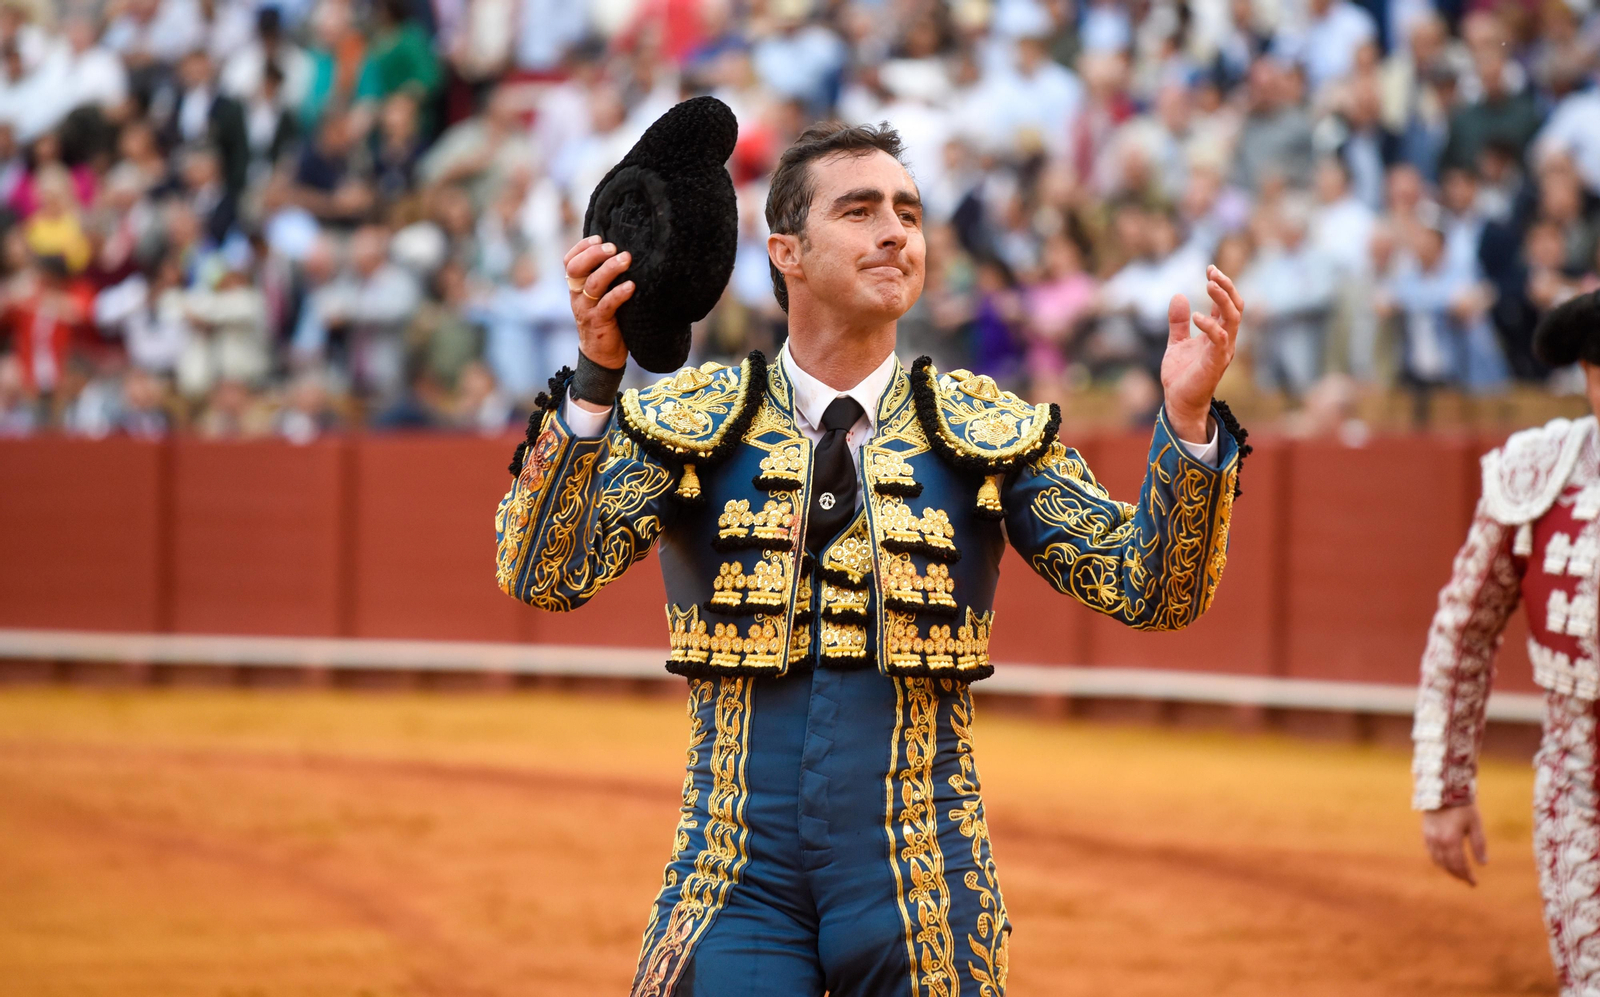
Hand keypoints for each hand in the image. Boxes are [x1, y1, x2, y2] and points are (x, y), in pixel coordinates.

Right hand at [564, 234, 633, 369]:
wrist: (602, 356)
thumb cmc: (606, 320)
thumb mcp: (600, 297)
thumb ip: (603, 278)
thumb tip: (621, 253)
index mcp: (576, 287)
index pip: (569, 262)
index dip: (581, 247)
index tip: (598, 237)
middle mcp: (577, 296)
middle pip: (577, 268)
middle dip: (594, 254)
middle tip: (613, 247)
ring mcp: (586, 310)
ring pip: (592, 284)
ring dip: (609, 269)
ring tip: (626, 259)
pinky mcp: (599, 323)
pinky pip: (607, 305)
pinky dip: (619, 293)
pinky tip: (631, 286)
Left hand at [1161, 265, 1241, 441]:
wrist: (1178, 402)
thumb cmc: (1181, 375)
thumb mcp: (1177, 342)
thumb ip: (1178, 322)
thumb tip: (1178, 296)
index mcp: (1217, 334)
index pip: (1225, 305)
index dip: (1221, 286)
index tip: (1210, 269)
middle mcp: (1225, 340)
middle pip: (1235, 307)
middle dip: (1227, 288)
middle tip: (1213, 272)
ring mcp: (1223, 351)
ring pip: (1233, 319)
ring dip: (1223, 300)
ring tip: (1210, 284)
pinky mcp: (1216, 363)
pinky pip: (1220, 340)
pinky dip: (1211, 326)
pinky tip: (1196, 317)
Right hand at [1422, 804, 1487, 885]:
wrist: (1442, 789)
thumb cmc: (1463, 806)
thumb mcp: (1475, 824)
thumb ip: (1479, 844)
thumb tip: (1483, 863)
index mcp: (1451, 840)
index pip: (1459, 865)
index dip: (1467, 876)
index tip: (1474, 883)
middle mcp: (1438, 841)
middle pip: (1447, 865)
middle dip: (1458, 875)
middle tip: (1467, 881)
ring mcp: (1429, 838)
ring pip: (1437, 861)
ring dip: (1448, 870)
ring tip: (1458, 874)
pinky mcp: (1425, 833)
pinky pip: (1431, 853)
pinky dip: (1439, 861)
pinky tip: (1445, 861)